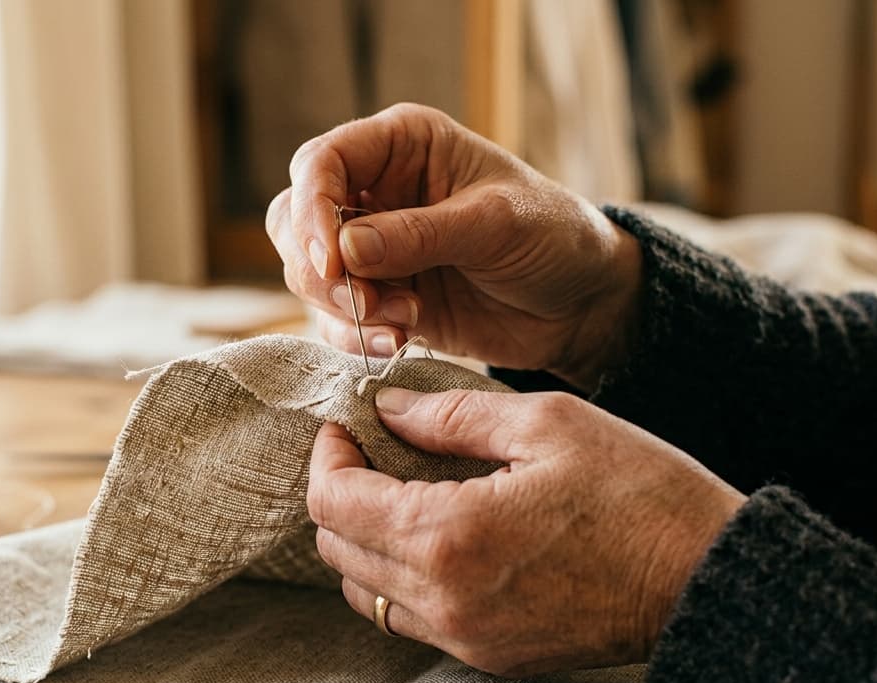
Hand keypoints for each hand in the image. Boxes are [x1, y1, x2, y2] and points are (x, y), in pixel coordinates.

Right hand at [267, 102, 641, 389]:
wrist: (581, 304)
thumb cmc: (552, 237)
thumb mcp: (495, 224)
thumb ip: (419, 235)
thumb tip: (343, 252)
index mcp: (401, 146)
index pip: (321, 163)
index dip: (312, 209)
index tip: (333, 259)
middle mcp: (377, 191)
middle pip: (295, 220)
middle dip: (319, 269)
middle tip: (368, 303)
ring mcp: (374, 248)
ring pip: (308, 274)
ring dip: (343, 308)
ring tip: (404, 322)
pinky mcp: (381, 298)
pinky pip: (335, 318)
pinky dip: (353, 337)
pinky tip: (398, 343)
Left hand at [308, 386, 745, 675]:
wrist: (705, 581)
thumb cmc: (637, 492)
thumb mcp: (546, 424)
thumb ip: (451, 415)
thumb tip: (384, 408)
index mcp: (448, 533)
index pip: (334, 502)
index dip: (328, 457)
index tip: (346, 428)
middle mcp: (442, 597)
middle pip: (337, 549)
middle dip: (340, 494)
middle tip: (372, 454)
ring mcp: (463, 636)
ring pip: (364, 593)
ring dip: (363, 540)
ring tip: (400, 494)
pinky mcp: (487, 656)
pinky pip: (409, 619)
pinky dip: (400, 578)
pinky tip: (437, 537)